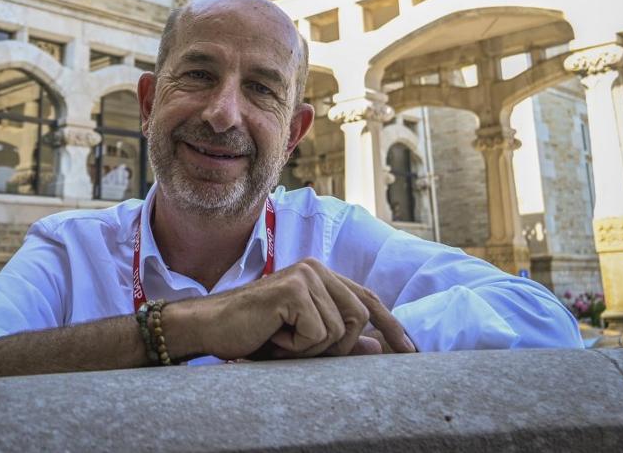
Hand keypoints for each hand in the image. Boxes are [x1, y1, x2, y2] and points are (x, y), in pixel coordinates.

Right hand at [165, 257, 415, 360]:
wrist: (210, 329)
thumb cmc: (254, 335)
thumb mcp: (303, 342)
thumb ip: (339, 340)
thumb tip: (379, 348)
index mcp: (322, 276)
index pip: (368, 299)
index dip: (392, 326)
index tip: (412, 352)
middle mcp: (317, 269)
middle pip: (359, 317)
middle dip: (337, 347)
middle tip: (296, 350)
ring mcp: (306, 275)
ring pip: (339, 330)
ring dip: (310, 349)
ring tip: (280, 341)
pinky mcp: (294, 289)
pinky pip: (317, 333)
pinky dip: (296, 346)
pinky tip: (272, 336)